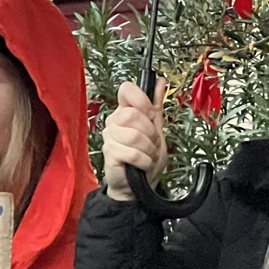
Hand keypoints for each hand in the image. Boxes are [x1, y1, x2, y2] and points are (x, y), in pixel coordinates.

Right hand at [103, 79, 167, 201]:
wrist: (138, 186)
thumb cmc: (145, 158)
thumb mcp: (157, 130)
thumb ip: (157, 106)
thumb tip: (159, 82)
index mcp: (125, 112)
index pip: (127, 90)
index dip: (142, 100)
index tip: (150, 113)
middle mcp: (114, 121)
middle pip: (133, 115)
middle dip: (150, 133)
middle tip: (152, 143)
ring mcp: (109, 137)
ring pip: (134, 135)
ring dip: (149, 149)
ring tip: (148, 155)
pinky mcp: (109, 153)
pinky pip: (132, 153)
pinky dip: (144, 161)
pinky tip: (143, 164)